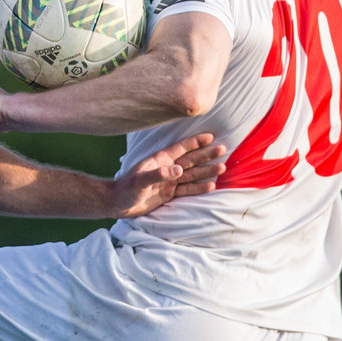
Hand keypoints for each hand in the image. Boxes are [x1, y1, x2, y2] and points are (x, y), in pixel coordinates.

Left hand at [111, 133, 225, 217]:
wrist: (118, 204)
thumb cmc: (126, 189)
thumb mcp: (140, 180)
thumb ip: (158, 174)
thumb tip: (179, 170)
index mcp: (160, 160)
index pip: (180, 148)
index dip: (195, 142)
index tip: (210, 136)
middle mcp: (167, 168)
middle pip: (190, 159)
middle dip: (206, 154)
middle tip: (223, 148)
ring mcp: (169, 181)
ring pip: (192, 174)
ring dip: (206, 171)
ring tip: (222, 167)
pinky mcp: (169, 193)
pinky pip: (187, 190)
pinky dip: (199, 188)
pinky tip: (211, 185)